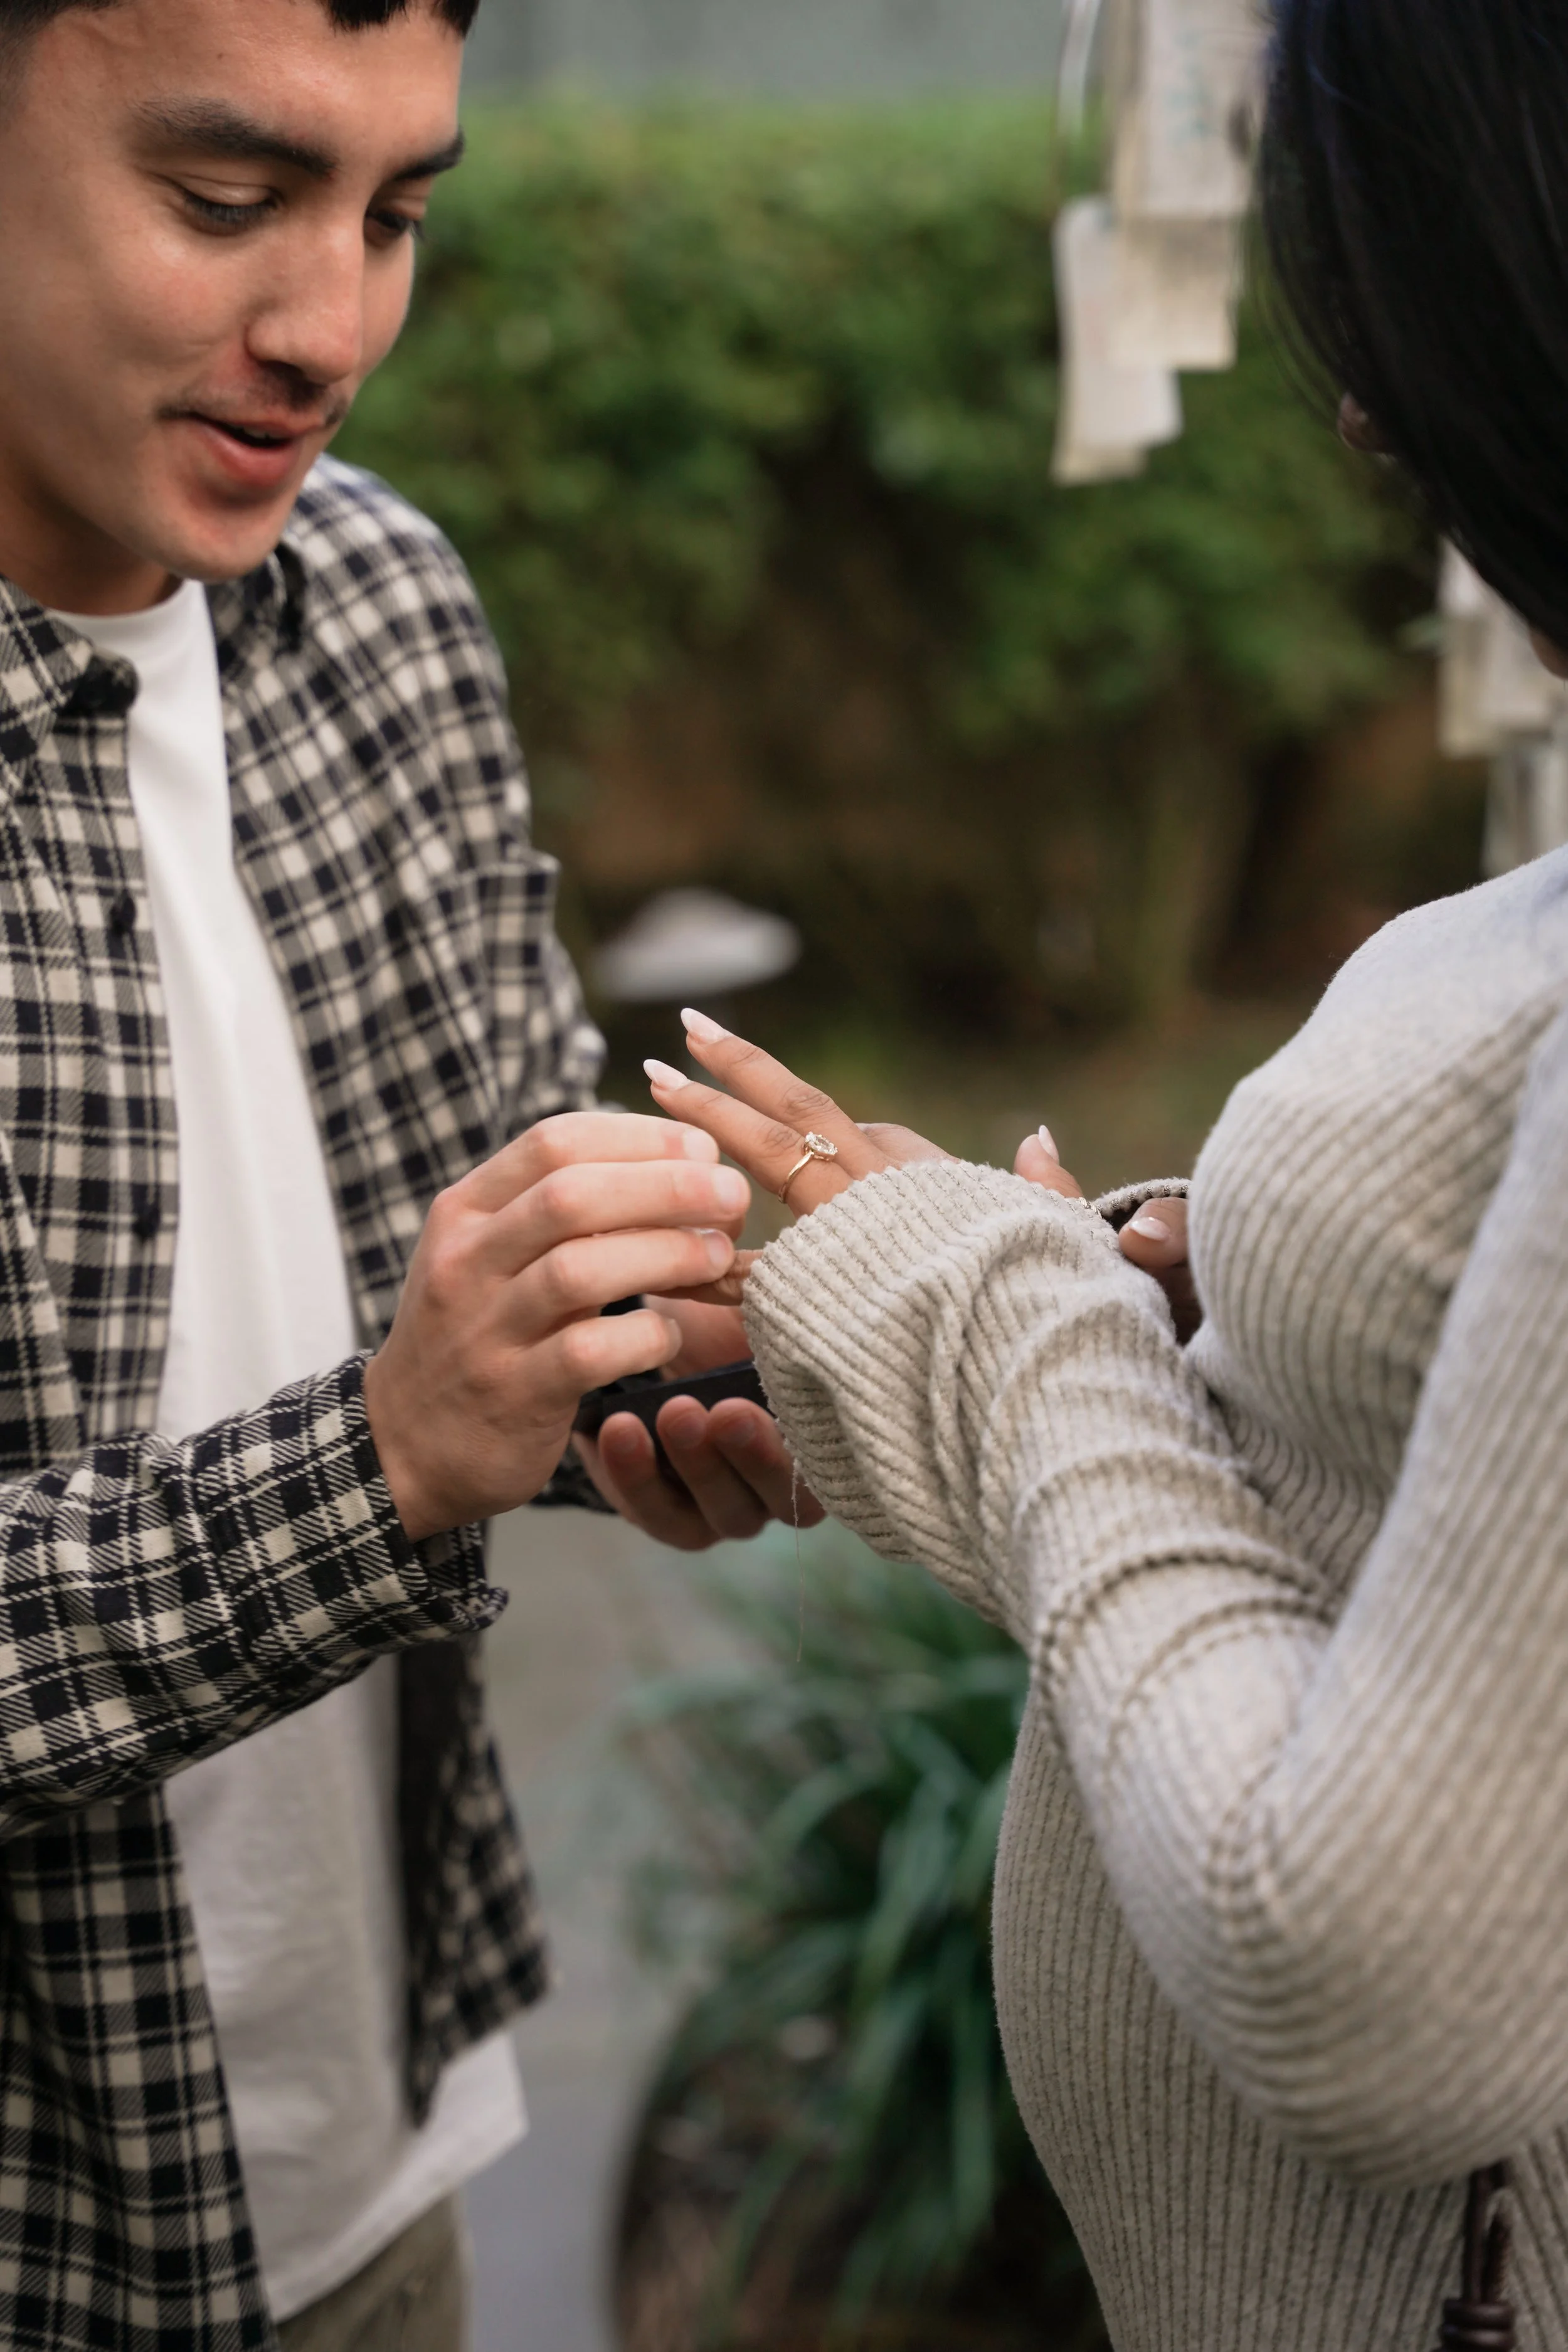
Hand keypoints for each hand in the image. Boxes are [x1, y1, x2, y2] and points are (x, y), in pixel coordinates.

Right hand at [363, 1111, 749, 1540]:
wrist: (404, 1446)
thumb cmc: (477, 1334)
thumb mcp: (495, 1254)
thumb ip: (562, 1207)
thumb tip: (676, 1156)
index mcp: (466, 1209)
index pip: (554, 1140)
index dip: (639, 1135)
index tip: (702, 1148)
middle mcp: (466, 1260)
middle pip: (571, 1195)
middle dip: (666, 1185)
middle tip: (732, 1194)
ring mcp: (484, 1329)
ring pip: (579, 1270)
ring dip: (666, 1255)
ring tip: (718, 1257)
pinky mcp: (513, 1394)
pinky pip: (590, 1353)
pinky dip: (645, 1337)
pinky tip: (668, 1336)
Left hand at [575, 1297, 826, 1549]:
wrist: (644, 1337)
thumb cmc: (720, 1319)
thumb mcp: (758, 1303)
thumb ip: (790, 1305)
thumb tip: (811, 1287)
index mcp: (820, 1438)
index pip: (838, 1464)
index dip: (817, 1442)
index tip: (789, 1398)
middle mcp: (782, 1484)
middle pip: (785, 1498)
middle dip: (755, 1456)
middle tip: (726, 1412)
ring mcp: (727, 1507)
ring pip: (727, 1513)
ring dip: (699, 1466)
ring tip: (673, 1410)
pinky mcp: (668, 1514)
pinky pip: (657, 1514)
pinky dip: (635, 1476)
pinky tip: (618, 1428)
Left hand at [644, 1016, 1201, 1342]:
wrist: (1036, 1388)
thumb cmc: (1061, 1320)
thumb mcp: (1066, 1244)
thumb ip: (1048, 1190)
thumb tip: (1035, 1135)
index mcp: (930, 1184)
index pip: (852, 1127)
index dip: (796, 1096)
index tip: (757, 1066)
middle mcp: (881, 1197)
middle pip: (795, 1117)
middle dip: (735, 1071)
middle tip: (682, 1032)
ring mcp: (845, 1242)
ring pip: (759, 1163)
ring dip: (700, 1125)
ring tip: (648, 1091)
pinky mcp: (815, 1302)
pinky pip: (740, 1268)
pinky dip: (695, 1248)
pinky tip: (652, 1228)